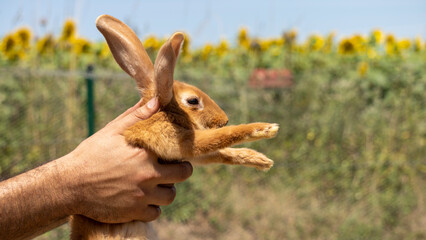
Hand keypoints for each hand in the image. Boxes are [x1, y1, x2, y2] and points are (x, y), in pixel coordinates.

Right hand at [62, 97, 192, 222]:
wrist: (69, 185)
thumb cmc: (91, 154)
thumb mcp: (112, 131)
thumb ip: (137, 116)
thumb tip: (157, 101)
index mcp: (145, 153)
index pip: (179, 154)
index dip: (179, 154)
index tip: (174, 154)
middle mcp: (147, 175)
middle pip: (182, 175)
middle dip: (180, 172)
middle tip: (171, 170)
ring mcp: (142, 196)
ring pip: (170, 196)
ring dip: (165, 191)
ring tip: (156, 185)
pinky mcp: (133, 212)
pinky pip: (155, 214)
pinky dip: (151, 208)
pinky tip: (143, 199)